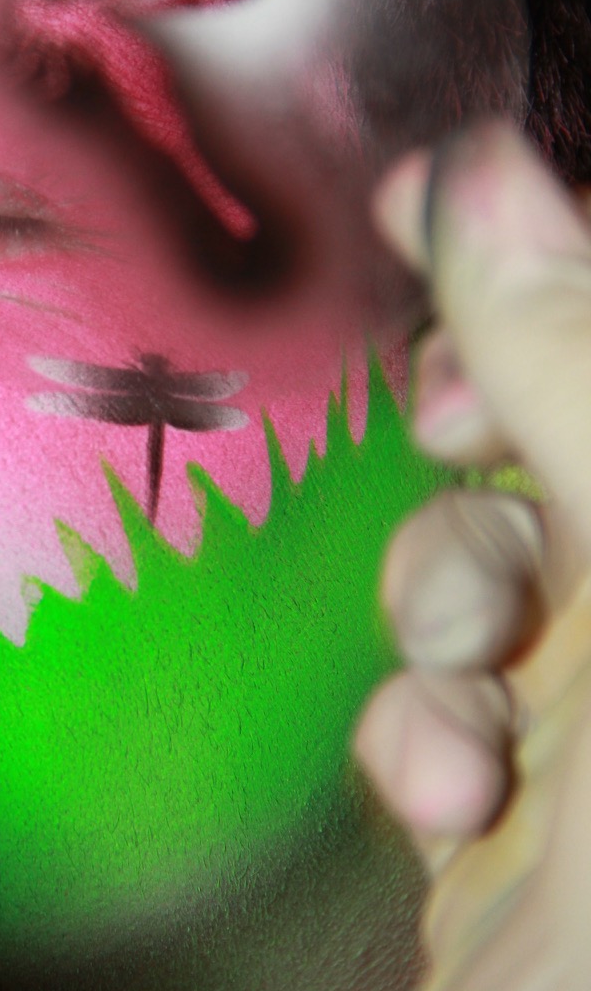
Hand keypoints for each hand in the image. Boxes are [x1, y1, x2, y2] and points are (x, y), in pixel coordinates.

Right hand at [354, 121, 590, 990]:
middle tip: (434, 423)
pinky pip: (436, 706)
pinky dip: (416, 728)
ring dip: (447, 604)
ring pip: (491, 572)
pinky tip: (439, 796)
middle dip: (489, 442)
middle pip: (572, 445)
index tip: (429, 201)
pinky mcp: (513, 825)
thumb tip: (478, 165)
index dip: (554, 263)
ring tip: (461, 680)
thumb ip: (585, 378)